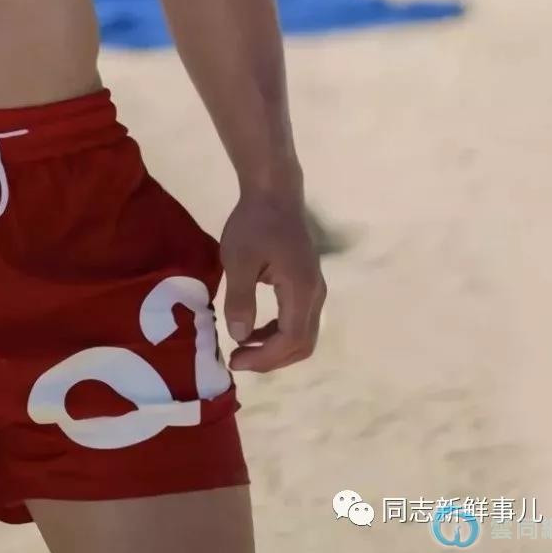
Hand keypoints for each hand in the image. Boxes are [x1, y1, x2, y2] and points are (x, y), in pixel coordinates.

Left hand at [219, 189, 325, 372]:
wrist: (274, 193)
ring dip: (275, 348)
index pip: (291, 340)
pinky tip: (254, 330)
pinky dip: (278, 332)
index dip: (265, 357)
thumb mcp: (238, 259)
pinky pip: (299, 320)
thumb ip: (240, 299)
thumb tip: (240, 337)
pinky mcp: (307, 283)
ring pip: (303, 335)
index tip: (236, 359)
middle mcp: (315, 294)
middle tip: (239, 360)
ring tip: (243, 348)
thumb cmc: (254, 222)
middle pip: (303, 344)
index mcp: (301, 289)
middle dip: (271, 359)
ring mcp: (315, 289)